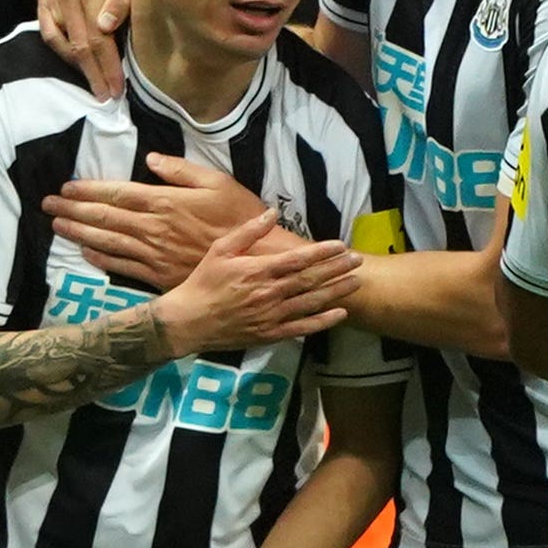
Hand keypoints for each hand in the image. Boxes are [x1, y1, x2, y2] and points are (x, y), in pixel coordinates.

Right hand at [37, 0, 141, 100]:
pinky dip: (62, 52)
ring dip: (78, 67)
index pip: (97, 37)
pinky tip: (80, 65)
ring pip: (61, 43)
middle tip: (106, 96)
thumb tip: (104, 25)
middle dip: (94, 74)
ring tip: (96, 85)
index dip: (107, 67)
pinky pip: (49, 34)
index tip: (117, 90)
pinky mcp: (46, 0)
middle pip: (79, 44)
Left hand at [49, 155, 272, 288]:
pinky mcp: (160, 275)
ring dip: (79, 232)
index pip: (117, 193)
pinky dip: (101, 259)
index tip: (67, 186)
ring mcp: (155, 254)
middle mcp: (153, 228)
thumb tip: (151, 159)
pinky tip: (85, 252)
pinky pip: (123, 266)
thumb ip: (182, 170)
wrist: (258, 262)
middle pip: (104, 217)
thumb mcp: (218, 181)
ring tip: (57, 225)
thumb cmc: (241, 217)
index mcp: (165, 201)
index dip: (88, 189)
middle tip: (48, 204)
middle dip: (73, 209)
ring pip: (107, 241)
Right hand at [151, 212, 360, 351]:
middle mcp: (269, 293)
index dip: (322, 252)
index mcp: (258, 271)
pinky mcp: (271, 334)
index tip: (341, 245)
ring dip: (336, 292)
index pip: (298, 259)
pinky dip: (323, 321)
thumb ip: (248, 232)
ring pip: (311, 302)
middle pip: (311, 279)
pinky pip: (302, 328)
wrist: (189, 321)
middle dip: (337, 269)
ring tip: (356, 282)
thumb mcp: (220, 250)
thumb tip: (271, 213)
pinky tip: (340, 314)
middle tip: (358, 260)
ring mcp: (272, 315)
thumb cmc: (203, 282)